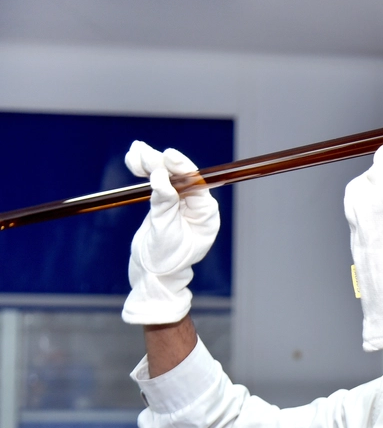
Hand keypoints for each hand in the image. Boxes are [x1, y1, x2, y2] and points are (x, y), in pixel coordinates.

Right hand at [121, 141, 219, 323]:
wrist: (152, 275)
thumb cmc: (165, 260)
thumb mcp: (164, 231)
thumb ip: (164, 203)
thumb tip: (161, 176)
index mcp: (205, 214)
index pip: (196, 184)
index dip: (181, 167)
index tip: (167, 156)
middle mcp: (196, 207)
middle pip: (180, 176)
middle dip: (160, 163)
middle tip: (141, 151)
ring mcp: (181, 204)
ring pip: (167, 177)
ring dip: (150, 163)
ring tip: (134, 152)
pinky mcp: (165, 204)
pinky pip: (157, 184)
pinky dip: (145, 172)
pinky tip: (133, 160)